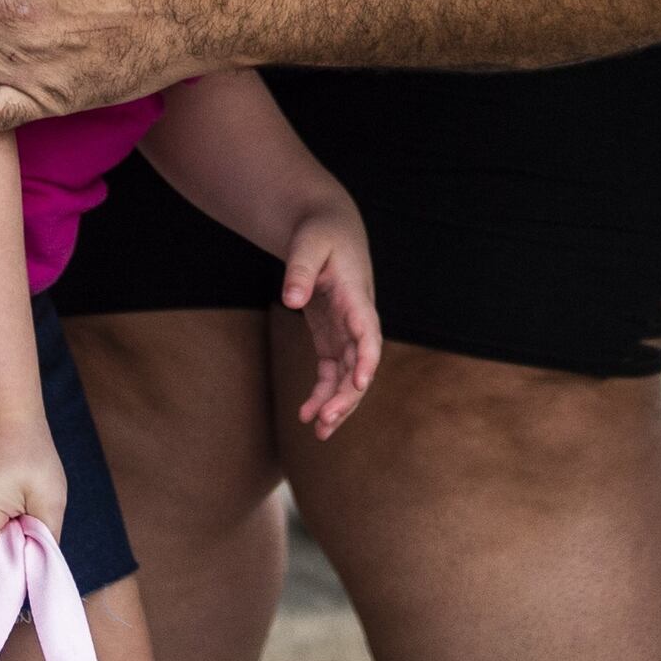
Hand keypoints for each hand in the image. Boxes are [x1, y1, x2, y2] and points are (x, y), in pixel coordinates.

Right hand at [0, 415, 68, 565]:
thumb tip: (41, 576)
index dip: (21, 574)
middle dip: (17, 560)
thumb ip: (45, 543)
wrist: (6, 422)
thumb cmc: (30, 454)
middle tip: (36, 533)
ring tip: (24, 519)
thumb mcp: (50, 498)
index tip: (41, 564)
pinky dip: (3, 542)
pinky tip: (14, 520)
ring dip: (10, 551)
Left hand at [281, 197, 381, 436]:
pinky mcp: (333, 338)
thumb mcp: (307, 242)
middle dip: (348, 395)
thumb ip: (299, 268)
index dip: (367, 359)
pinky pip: (332, 374)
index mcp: (355, 296)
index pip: (369, 333)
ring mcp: (346, 331)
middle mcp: (357, 319)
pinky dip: (322, 395)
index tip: (360, 382)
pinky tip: (306, 414)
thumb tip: (291, 299)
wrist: (327, 228)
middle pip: (360, 364)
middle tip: (326, 421)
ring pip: (349, 376)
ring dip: (337, 404)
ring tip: (319, 431)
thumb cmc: (318, 231)